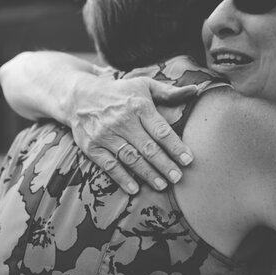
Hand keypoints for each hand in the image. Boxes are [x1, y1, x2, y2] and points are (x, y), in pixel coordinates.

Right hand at [68, 75, 198, 193]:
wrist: (78, 96)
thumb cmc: (120, 92)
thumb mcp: (144, 85)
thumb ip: (169, 92)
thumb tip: (196, 90)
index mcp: (139, 106)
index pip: (161, 130)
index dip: (175, 146)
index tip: (188, 160)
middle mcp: (122, 121)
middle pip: (148, 147)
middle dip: (165, 164)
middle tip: (178, 177)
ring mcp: (106, 134)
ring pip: (131, 158)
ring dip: (147, 174)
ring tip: (162, 185)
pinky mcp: (92, 146)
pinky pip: (109, 165)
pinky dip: (121, 178)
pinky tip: (134, 189)